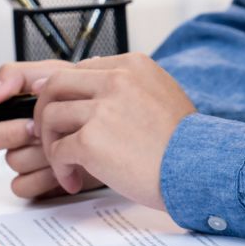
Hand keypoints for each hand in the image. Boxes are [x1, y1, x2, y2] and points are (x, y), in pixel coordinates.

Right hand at [0, 60, 103, 198]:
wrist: (125, 129)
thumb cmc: (90, 98)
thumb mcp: (58, 73)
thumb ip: (21, 74)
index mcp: (3, 100)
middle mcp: (4, 129)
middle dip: (6, 132)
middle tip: (33, 128)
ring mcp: (18, 157)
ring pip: (9, 161)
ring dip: (39, 151)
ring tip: (68, 140)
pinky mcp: (33, 183)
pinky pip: (23, 185)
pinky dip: (49, 174)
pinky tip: (69, 164)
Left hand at [33, 53, 194, 209]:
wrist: (199, 169)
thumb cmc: (185, 143)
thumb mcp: (161, 94)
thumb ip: (128, 86)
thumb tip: (96, 79)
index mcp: (132, 66)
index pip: (79, 69)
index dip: (64, 93)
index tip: (60, 111)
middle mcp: (115, 80)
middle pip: (55, 84)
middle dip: (45, 112)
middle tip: (50, 135)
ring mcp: (101, 109)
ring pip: (51, 116)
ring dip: (51, 143)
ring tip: (66, 163)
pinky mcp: (91, 140)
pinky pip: (58, 149)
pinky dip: (60, 168)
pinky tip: (74, 179)